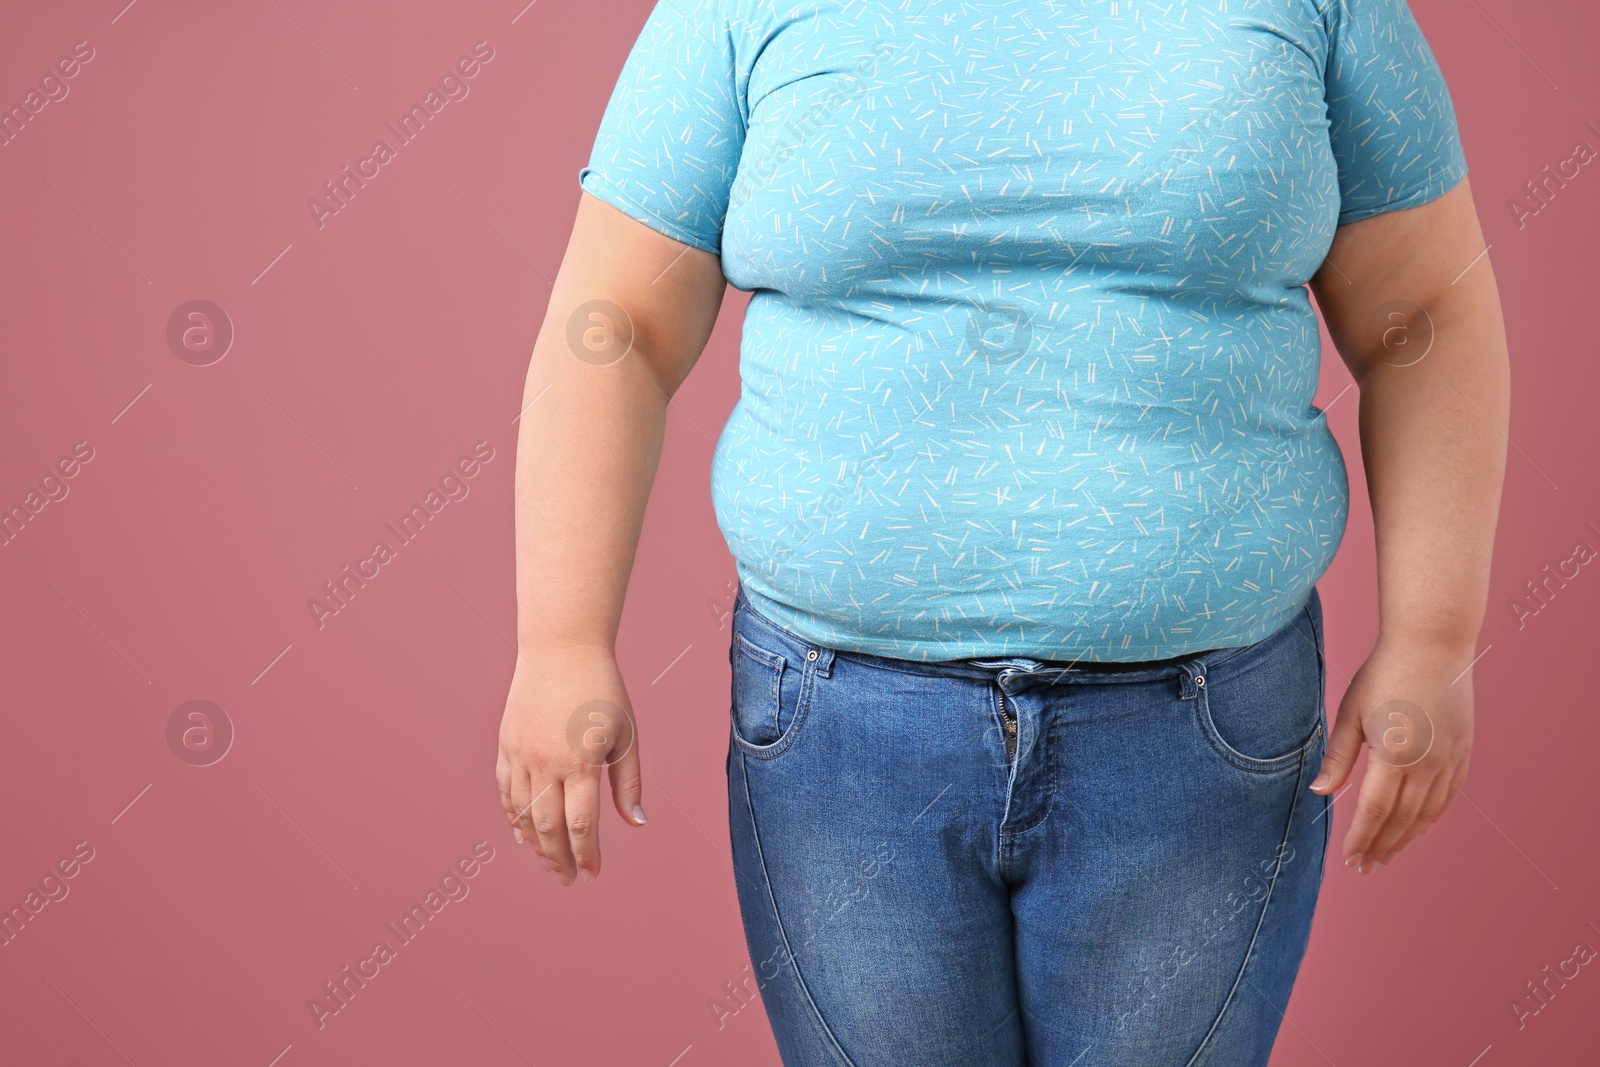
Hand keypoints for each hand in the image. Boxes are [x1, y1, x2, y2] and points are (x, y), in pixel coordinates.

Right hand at [495, 646, 645, 884]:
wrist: (561, 650)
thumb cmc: (602, 691)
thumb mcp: (626, 735)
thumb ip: (628, 783)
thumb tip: (637, 823)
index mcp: (580, 763)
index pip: (581, 826)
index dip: (587, 856)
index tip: (592, 874)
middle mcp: (546, 764)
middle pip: (548, 828)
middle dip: (559, 859)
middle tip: (568, 879)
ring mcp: (520, 755)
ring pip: (522, 814)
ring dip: (534, 844)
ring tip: (548, 862)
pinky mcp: (506, 745)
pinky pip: (505, 792)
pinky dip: (512, 817)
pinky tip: (522, 834)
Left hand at [1309, 638, 1473, 872]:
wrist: (1432, 646)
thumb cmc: (1383, 674)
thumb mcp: (1351, 712)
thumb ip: (1339, 757)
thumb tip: (1319, 792)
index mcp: (1393, 755)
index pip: (1374, 811)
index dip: (1362, 838)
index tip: (1351, 860)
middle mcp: (1426, 763)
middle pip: (1401, 819)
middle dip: (1381, 847)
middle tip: (1365, 867)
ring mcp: (1449, 759)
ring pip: (1427, 813)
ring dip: (1405, 838)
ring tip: (1386, 855)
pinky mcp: (1462, 751)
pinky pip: (1447, 796)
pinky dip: (1431, 818)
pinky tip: (1417, 829)